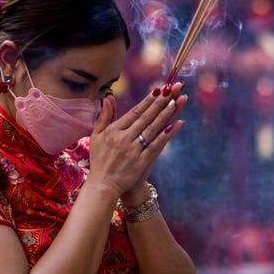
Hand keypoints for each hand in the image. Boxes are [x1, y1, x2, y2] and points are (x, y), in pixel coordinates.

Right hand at [87, 82, 186, 196]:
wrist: (102, 185)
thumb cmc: (99, 160)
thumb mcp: (96, 136)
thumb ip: (104, 116)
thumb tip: (107, 97)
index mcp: (114, 131)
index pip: (134, 112)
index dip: (147, 100)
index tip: (158, 89)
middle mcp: (124, 138)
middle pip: (145, 117)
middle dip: (159, 102)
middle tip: (172, 89)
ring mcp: (133, 150)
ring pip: (152, 128)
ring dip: (165, 114)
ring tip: (176, 101)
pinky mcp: (141, 161)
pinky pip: (156, 145)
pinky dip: (167, 135)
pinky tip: (177, 125)